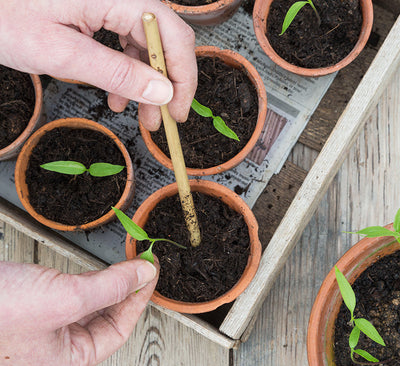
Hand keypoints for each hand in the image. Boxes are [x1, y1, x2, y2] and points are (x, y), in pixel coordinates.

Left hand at [0, 0, 196, 129]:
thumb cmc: (3, 18)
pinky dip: (128, 74)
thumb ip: (115, 73)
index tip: (177, 112)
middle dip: (165, 85)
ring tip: (139, 115)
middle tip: (160, 120)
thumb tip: (162, 93)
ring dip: (147, 85)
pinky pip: (127, 45)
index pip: (172, 34)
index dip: (182, 77)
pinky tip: (118, 96)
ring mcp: (110, 3)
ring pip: (147, 47)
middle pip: (164, 41)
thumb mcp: (61, 53)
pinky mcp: (100, 12)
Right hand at [0, 257, 158, 365]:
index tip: (150, 276)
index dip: (138, 302)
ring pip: (92, 306)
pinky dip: (92, 281)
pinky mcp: (37, 305)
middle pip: (107, 319)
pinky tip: (102, 270)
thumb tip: (145, 273)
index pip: (118, 333)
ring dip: (111, 285)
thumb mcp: (68, 297)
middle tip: (142, 268)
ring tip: (128, 267)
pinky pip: (76, 295)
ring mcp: (46, 327)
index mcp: (66, 360)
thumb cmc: (0, 307)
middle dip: (127, 293)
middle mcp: (58, 348)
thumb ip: (112, 286)